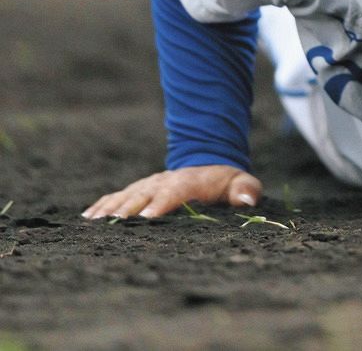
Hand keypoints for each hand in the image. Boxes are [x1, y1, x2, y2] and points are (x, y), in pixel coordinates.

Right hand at [82, 165, 261, 219]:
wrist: (207, 164)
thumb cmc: (226, 183)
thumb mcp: (241, 183)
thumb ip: (246, 190)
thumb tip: (248, 199)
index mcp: (190, 181)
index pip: (176, 191)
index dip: (162, 203)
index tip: (148, 217)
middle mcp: (164, 181)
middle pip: (145, 194)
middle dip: (130, 208)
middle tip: (115, 223)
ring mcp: (148, 185)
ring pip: (126, 195)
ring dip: (111, 208)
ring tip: (94, 223)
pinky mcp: (137, 190)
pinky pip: (116, 196)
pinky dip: (102, 206)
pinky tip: (87, 219)